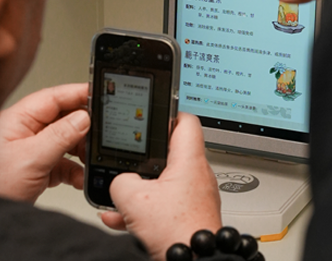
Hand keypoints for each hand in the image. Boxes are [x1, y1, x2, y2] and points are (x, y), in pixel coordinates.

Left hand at [0, 83, 89, 203]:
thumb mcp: (30, 159)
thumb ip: (60, 135)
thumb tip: (85, 117)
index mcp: (20, 120)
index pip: (55, 97)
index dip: (80, 93)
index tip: (103, 94)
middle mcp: (27, 133)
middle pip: (65, 118)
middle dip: (85, 128)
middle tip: (100, 135)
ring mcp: (33, 152)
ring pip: (68, 141)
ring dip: (83, 152)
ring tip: (90, 158)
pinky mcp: (38, 171)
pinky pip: (65, 164)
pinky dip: (76, 171)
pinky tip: (81, 177)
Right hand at [102, 113, 221, 260]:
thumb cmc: (177, 232)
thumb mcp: (135, 200)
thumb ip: (121, 181)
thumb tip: (120, 181)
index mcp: (190, 160)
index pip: (187, 121)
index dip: (169, 114)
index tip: (153, 116)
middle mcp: (198, 174)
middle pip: (172, 151)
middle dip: (146, 157)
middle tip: (131, 158)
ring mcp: (196, 195)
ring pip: (165, 180)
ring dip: (142, 187)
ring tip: (123, 195)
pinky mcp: (191, 213)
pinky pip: (166, 203)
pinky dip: (147, 207)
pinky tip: (123, 218)